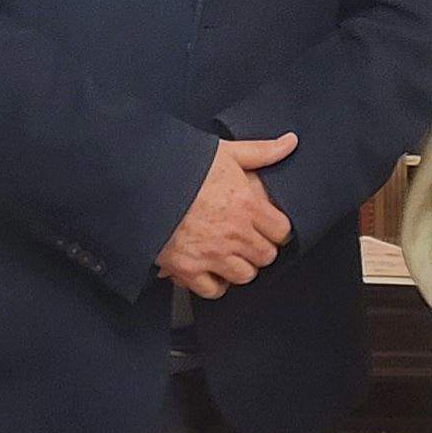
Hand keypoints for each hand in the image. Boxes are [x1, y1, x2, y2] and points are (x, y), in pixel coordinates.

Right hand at [158, 133, 297, 299]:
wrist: (140, 182)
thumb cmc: (182, 166)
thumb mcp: (225, 152)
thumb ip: (262, 151)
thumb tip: (290, 142)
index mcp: (247, 205)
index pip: (282, 232)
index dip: (277, 229)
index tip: (268, 226)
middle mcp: (233, 234)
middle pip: (266, 256)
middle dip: (260, 248)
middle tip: (248, 239)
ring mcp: (211, 254)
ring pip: (244, 275)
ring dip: (240, 267)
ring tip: (231, 254)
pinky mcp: (188, 269)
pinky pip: (213, 290)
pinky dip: (215, 283)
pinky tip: (211, 269)